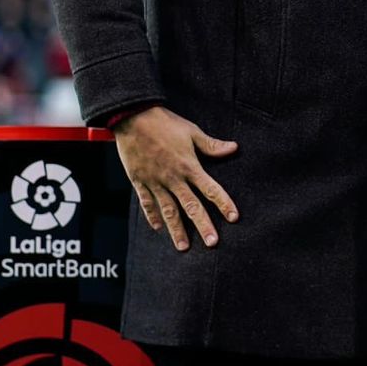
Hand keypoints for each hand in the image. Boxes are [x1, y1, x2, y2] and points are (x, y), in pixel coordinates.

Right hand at [113, 106, 238, 250]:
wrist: (133, 118)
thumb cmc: (164, 122)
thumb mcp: (191, 131)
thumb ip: (211, 145)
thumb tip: (234, 148)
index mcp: (189, 166)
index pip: (211, 189)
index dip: (223, 203)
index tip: (234, 218)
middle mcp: (173, 178)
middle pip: (191, 206)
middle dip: (203, 225)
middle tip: (212, 242)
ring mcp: (155, 181)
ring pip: (168, 210)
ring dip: (177, 230)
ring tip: (184, 247)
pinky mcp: (139, 181)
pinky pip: (147, 203)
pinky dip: (152, 216)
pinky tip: (158, 228)